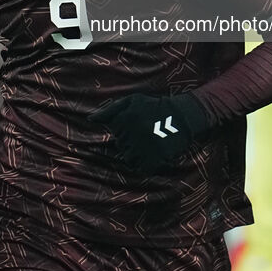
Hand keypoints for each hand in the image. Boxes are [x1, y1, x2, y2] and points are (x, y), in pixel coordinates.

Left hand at [87, 92, 208, 173]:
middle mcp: (133, 131)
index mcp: (126, 116)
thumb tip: (89, 120)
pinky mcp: (155, 157)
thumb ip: (110, 110)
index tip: (138, 125)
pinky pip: (141, 169)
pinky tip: (153, 155)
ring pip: (129, 159)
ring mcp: (144, 145)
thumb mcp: (132, 101)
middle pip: (121, 146)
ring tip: (149, 144)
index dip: (126, 130)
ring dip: (137, 154)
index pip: (115, 132)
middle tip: (146, 134)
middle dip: (131, 142)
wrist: (182, 116)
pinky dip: (146, 165)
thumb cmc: (154, 107)